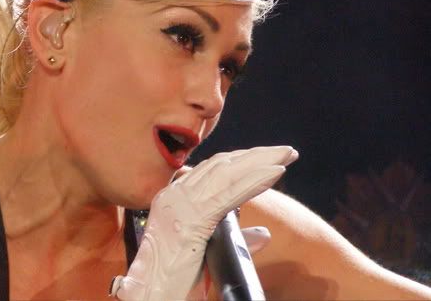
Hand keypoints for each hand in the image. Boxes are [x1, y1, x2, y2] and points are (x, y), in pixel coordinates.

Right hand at [110, 146, 297, 300]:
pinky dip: (254, 180)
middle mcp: (174, 195)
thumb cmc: (173, 280)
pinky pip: (228, 194)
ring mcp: (179, 204)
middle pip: (220, 166)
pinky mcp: (190, 219)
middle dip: (255, 155)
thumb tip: (263, 233)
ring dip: (260, 162)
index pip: (211, 170)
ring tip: (286, 155)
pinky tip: (275, 172)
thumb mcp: (206, 254)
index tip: (267, 156)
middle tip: (286, 151)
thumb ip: (233, 238)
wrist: (151, 295)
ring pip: (226, 174)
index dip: (241, 159)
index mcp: (173, 199)